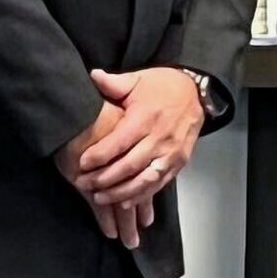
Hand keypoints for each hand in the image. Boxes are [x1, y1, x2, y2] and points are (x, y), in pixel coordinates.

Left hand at [65, 67, 205, 212]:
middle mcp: (161, 137)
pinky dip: (142, 195)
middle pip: (129, 165)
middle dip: (104, 178)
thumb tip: (92, 75)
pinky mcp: (180, 162)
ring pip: (144, 179)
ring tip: (99, 197)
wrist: (195, 92)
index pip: (119, 142)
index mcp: (147, 117)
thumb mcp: (137, 79)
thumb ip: (113, 82)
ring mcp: (172, 152)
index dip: (99, 156)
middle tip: (83, 184)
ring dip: (121, 192)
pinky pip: (159, 183)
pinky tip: (124, 202)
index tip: (81, 164)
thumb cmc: (161, 86)